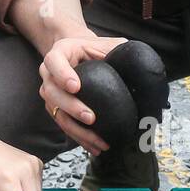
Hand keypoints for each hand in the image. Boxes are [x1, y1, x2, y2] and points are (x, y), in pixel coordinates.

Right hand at [39, 34, 129, 156]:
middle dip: (70, 106)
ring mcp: (50, 91)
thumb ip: (120, 50)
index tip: (76, 87)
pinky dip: (78, 136)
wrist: (80, 54)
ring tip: (97, 140)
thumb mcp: (108, 44)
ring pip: (55, 111)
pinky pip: (63, 124)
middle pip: (51, 91)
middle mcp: (49, 72)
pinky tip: (94, 146)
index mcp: (61, 52)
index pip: (54, 61)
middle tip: (90, 117)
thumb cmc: (96, 48)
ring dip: (75, 128)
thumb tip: (140, 67)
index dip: (62, 74)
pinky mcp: (56, 107)